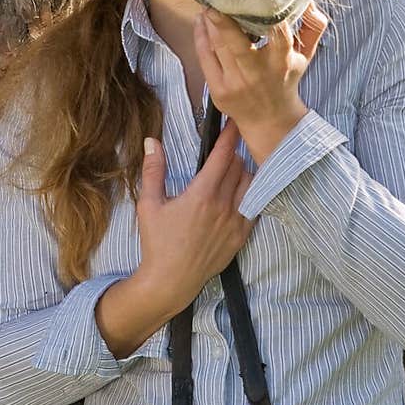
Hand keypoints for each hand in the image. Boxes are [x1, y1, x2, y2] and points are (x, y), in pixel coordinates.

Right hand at [134, 118, 254, 317]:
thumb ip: (153, 170)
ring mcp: (236, 222)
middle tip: (224, 150)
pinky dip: (251, 195)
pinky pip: (256, 206)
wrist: (170, 281)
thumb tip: (152, 141)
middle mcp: (223, 205)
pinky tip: (243, 193)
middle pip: (239, 166)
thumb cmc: (157, 243)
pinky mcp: (242, 236)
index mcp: (202, 194)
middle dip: (232, 154)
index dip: (230, 135)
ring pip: (251, 184)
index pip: (223, 155)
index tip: (234, 122)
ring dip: (243, 173)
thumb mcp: (148, 204)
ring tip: (232, 172)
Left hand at [193, 0, 328, 162]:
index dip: (268, 14)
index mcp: (281, 62)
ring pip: (217, 47)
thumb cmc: (286, 80)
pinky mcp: (218, 90)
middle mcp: (257, 74)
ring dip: (209, 22)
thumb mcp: (305, 56)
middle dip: (223, 19)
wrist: (270, 120)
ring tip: (207, 2)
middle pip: (237, 44)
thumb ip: (313, 27)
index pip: (279, 35)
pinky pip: (204, 57)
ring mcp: (235, 83)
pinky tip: (201, 21)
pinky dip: (200, 36)